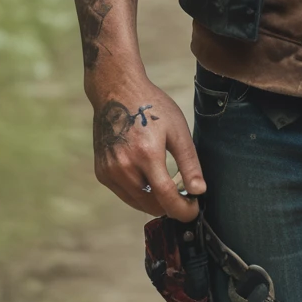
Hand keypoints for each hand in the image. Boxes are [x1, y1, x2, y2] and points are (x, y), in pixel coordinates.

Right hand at [89, 75, 204, 220]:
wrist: (115, 91)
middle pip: (152, 205)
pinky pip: (125, 194)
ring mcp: (109, 171)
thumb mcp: (177, 130)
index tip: (194, 210)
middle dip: (171, 206)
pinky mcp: (102, 172)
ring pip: (138, 203)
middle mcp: (124, 167)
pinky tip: (149, 177)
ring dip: (156, 201)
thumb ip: (189, 164)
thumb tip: (199, 192)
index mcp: (146, 155)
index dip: (183, 210)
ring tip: (169, 184)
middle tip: (185, 194)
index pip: (166, 198)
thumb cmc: (150, 106)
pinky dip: (140, 193)